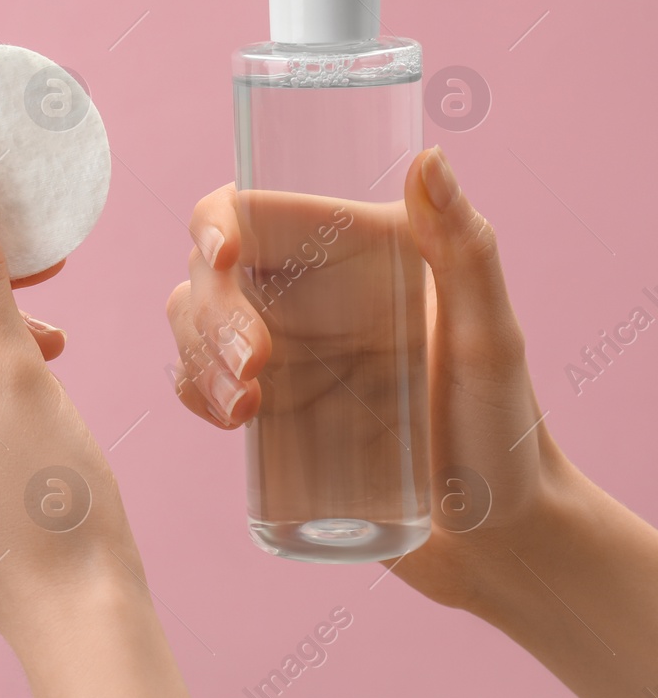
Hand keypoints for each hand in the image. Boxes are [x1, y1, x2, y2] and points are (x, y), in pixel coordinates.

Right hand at [165, 147, 565, 609]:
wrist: (490, 539)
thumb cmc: (505, 430)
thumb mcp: (491, 338)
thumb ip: (466, 248)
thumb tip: (427, 158)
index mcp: (355, 253)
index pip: (254, 211)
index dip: (216, 224)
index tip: (224, 259)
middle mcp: (309, 293)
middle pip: (209, 272)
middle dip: (211, 315)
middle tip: (257, 371)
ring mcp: (281, 351)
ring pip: (191, 324)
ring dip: (198, 358)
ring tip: (248, 411)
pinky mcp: (265, 410)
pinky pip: (196, 381)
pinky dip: (194, 392)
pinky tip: (233, 422)